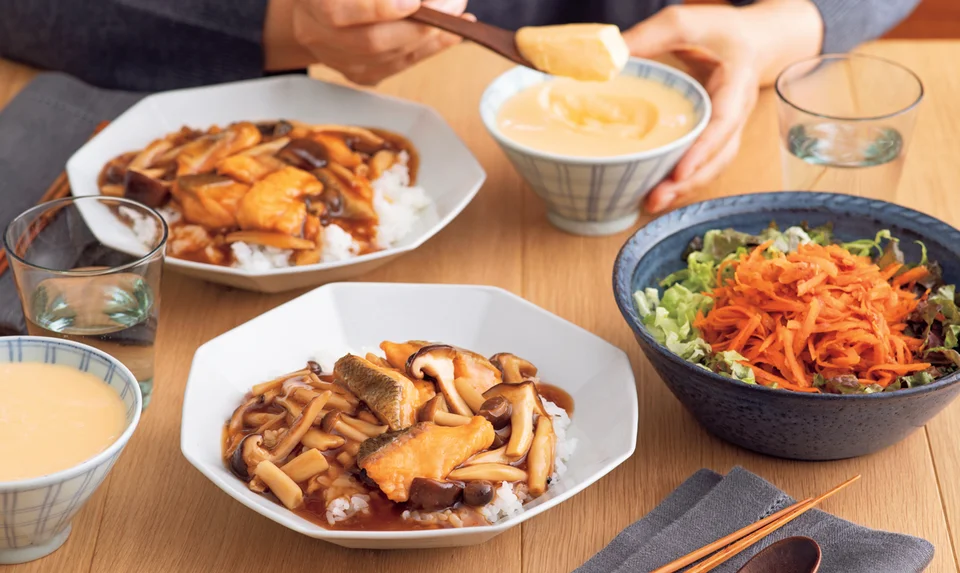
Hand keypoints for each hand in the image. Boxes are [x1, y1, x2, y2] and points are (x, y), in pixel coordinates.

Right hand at [266, 0, 470, 84]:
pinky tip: (451, 34)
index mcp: (311, 4)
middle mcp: (318, 36)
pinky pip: (400, 65)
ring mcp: (340, 61)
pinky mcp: (361, 75)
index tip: (413, 2)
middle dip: (421, 24)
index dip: (376, 8)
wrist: (313, 11)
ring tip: (458, 14)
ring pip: (391, 57)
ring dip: (432, 37)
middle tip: (453, 3)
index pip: (337, 12)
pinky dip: (430, 48)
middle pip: (372, 41)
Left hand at [623, 5, 759, 213]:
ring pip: (712, 166)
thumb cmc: (720, 31)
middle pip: (718, 156)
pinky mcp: (714, 137)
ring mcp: (727, 129)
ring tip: (651, 202)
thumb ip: (650, 36)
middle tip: (655, 198)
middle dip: (689, 181)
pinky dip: (681, 179)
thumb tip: (609, 58)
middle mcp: (736, 113)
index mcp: (737, 85)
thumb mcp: (686, 22)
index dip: (702, 150)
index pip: (723, 123)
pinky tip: (654, 190)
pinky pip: (702, 162)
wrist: (750, 40)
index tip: (679, 172)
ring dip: (684, 187)